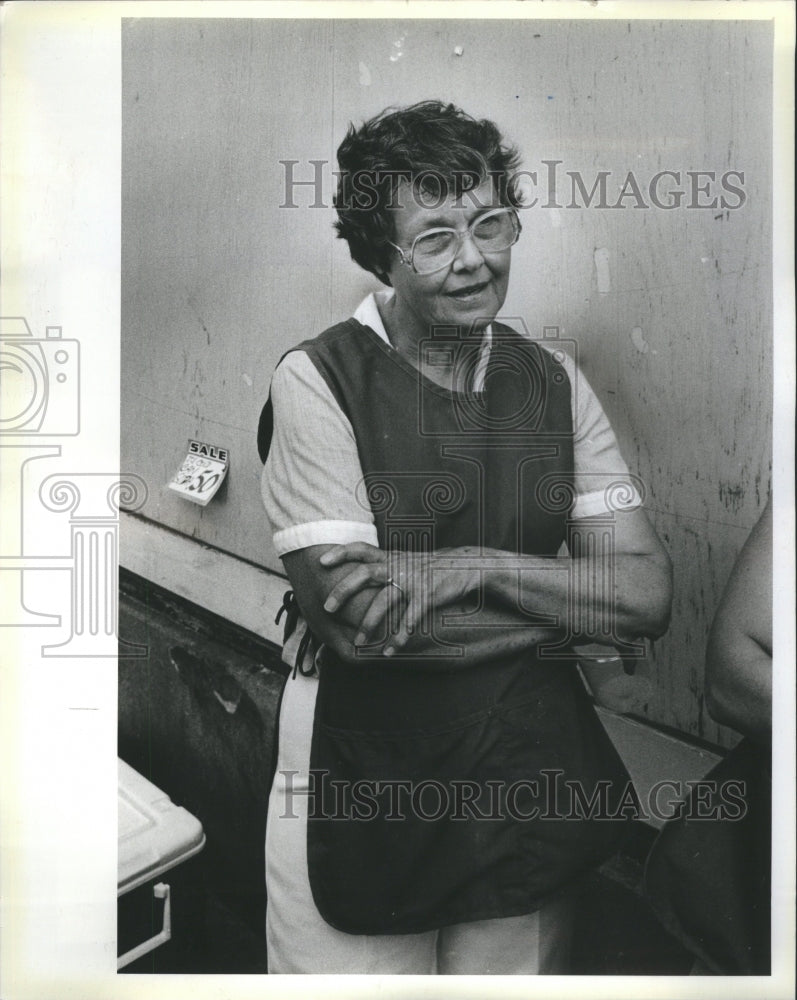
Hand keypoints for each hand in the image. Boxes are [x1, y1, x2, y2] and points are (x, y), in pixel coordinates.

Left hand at [319, 543, 484, 655]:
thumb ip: (383, 564)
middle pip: (365, 573)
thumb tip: (358, 574)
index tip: (322, 561)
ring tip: (358, 641)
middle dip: (344, 590)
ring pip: (384, 601)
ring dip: (369, 623)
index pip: (361, 548)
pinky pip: (409, 619)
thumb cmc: (429, 566)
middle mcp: (397, 566)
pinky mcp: (427, 596)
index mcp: (390, 557)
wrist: (464, 565)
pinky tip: (389, 651)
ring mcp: (412, 580)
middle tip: (328, 608)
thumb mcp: (404, 560)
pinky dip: (398, 637)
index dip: (341, 553)